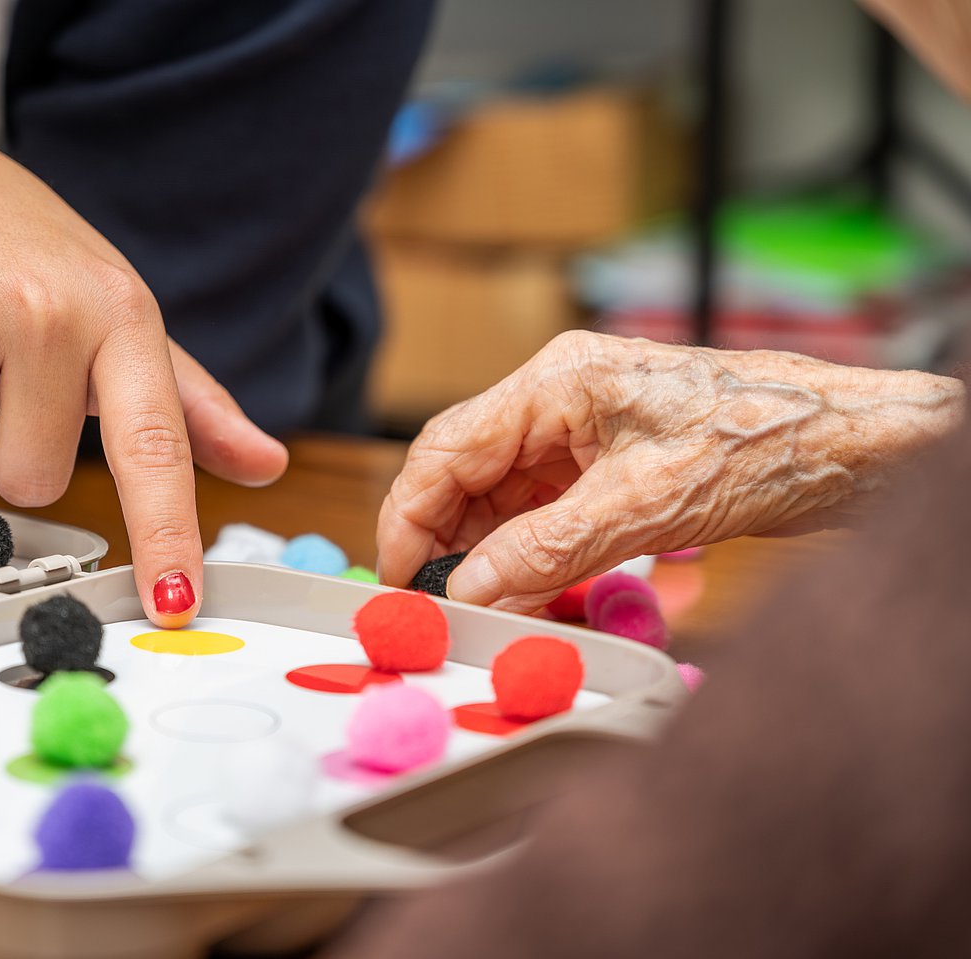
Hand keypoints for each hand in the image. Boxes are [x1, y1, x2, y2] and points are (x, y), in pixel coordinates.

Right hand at [0, 117, 287, 624]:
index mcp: (120, 312)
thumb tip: (265, 464)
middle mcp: (44, 309)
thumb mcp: (115, 312)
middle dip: (12, 442)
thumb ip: (188, 403)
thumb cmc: (20, 250)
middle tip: (1, 368)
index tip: (174, 604)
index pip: (153, 445)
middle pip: (31, 481)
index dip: (166, 533)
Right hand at [377, 331, 963, 611]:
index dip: (410, 518)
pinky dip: (529, 552)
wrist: (852, 444)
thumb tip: (471, 593)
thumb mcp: (644, 506)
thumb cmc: (762, 444)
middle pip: (466, 471)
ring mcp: (584, 429)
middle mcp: (559, 399)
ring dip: (488, 553)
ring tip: (484, 610)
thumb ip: (544, 550)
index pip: (446, 448)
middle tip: (438, 606)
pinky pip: (543, 508)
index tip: (401, 581)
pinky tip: (530, 592)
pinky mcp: (609, 461)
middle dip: (445, 540)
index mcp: (556, 382)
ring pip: (502, 495)